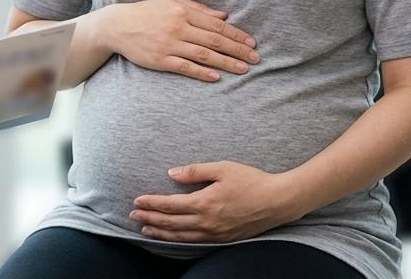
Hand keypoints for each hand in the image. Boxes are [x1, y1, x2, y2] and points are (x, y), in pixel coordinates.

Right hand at [96, 0, 257, 81]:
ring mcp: (169, 44)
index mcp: (183, 11)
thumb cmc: (147, 12)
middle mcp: (178, 27)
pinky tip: (216, 77)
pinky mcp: (160, 60)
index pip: (216, 24)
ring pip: (204, 55)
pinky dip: (201, 73)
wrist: (117, 25)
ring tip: (243, 69)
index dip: (236, 34)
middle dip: (237, 50)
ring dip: (226, 63)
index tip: (252, 43)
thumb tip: (224, 15)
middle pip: (214, 40)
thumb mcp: (172, 2)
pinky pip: (184, 67)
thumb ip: (198, 9)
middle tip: (255, 59)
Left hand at [129, 161, 298, 241]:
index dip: (151, 203)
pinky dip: (178, 240)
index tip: (137, 200)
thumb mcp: (222, 168)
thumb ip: (195, 171)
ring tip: (146, 229)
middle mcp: (207, 222)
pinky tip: (172, 237)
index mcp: (204, 202)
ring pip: (180, 236)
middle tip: (133, 215)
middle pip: (171, 223)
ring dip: (161, 233)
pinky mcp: (223, 239)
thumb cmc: (251, 181)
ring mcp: (215, 233)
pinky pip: (195, 242)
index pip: (170, 205)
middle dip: (150, 218)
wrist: (278, 201)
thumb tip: (172, 173)